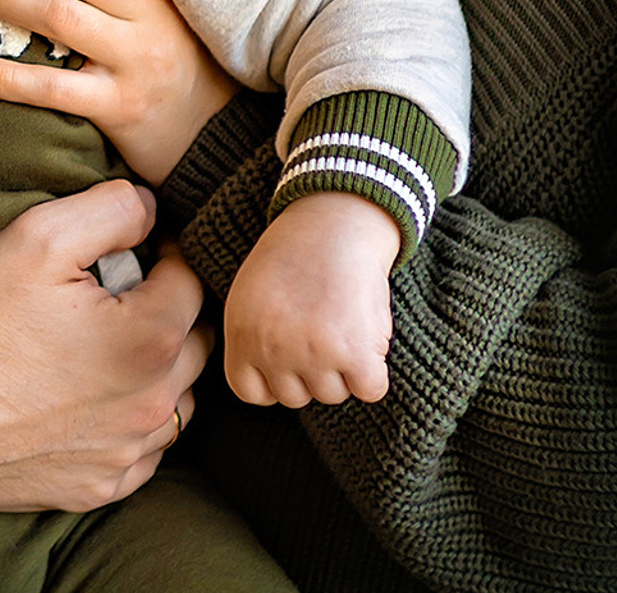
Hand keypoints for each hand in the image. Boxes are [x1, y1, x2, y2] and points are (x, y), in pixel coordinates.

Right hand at [0, 181, 209, 511]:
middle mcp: (151, 404)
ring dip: (157, 369)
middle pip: (196, 342)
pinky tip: (88, 397)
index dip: (164, 251)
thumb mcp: (38, 236)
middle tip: (111, 293)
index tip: (129, 247)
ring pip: (178, 400)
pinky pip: (144, 452)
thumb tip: (150, 207)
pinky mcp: (99, 488)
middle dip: (167, 309)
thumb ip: (111, 209)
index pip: (192, 280)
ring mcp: (126, 454)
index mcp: (148, 339)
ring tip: (100, 344)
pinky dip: (130, 421)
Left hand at [222, 192, 398, 406]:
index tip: (288, 352)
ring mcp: (312, 352)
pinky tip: (366, 333)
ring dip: (344, 367)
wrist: (336, 220)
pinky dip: (375, 370)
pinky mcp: (354, 353)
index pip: (251, 392)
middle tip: (320, 324)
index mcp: (241, 332)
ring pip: (334, 394)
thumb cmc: (295, 255)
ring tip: (340, 318)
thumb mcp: (251, 294)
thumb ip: (253, 340)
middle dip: (311, 370)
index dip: (274, 378)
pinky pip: (370, 389)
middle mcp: (271, 347)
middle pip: (297, 397)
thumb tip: (268, 388)